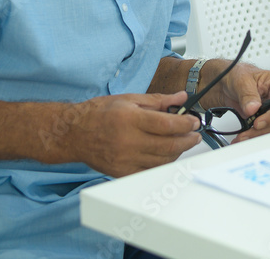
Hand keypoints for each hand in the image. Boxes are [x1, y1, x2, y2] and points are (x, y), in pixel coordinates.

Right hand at [62, 91, 200, 176]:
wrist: (73, 134)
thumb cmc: (99, 114)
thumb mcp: (129, 99)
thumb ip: (158, 100)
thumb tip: (181, 97)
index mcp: (131, 120)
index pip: (167, 125)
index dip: (186, 124)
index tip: (194, 122)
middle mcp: (128, 141)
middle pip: (168, 146)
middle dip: (188, 140)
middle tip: (195, 135)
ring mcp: (125, 160)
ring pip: (162, 161)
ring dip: (178, 152)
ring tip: (182, 143)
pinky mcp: (122, 172)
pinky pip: (149, 172)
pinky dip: (162, 164)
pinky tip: (166, 155)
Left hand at [201, 62, 269, 141]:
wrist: (225, 83)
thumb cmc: (237, 74)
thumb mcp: (241, 80)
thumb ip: (248, 94)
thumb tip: (253, 108)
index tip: (258, 123)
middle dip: (263, 129)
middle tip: (247, 132)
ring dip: (257, 135)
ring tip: (242, 136)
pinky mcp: (264, 119)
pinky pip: (263, 131)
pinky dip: (253, 136)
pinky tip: (243, 136)